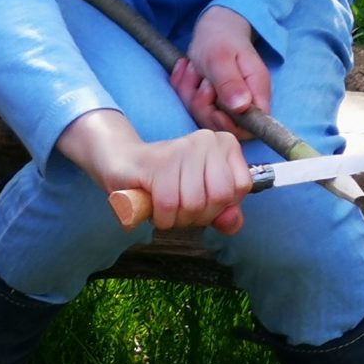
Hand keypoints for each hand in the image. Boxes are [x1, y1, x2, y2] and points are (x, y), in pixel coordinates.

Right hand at [60, 112, 250, 234]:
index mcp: (225, 144)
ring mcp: (183, 148)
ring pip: (193, 204)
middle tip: (179, 210)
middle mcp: (207, 140)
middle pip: (219, 198)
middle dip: (197, 216)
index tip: (199, 202)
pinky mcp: (160, 162)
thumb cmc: (163, 181)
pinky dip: (160, 217)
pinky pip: (168, 204)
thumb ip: (222, 211)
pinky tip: (152, 209)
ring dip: (175, 219)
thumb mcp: (199, 196)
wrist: (122, 163)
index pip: (240, 188)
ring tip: (164, 209)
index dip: (219, 207)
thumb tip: (233, 223)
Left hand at [172, 7, 273, 134]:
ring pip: (203, 116)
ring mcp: (227, 103)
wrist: (214, 28)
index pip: (250, 127)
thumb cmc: (221, 39)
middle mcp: (244, 101)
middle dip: (201, 104)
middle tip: (201, 79)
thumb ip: (230, 83)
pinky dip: (184, 88)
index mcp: (256, 91)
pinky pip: (192, 107)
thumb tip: (242, 107)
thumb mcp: (221, 58)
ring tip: (193, 69)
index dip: (227, 124)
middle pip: (222, 126)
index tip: (212, 104)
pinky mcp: (211, 102)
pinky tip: (187, 70)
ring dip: (190, 92)